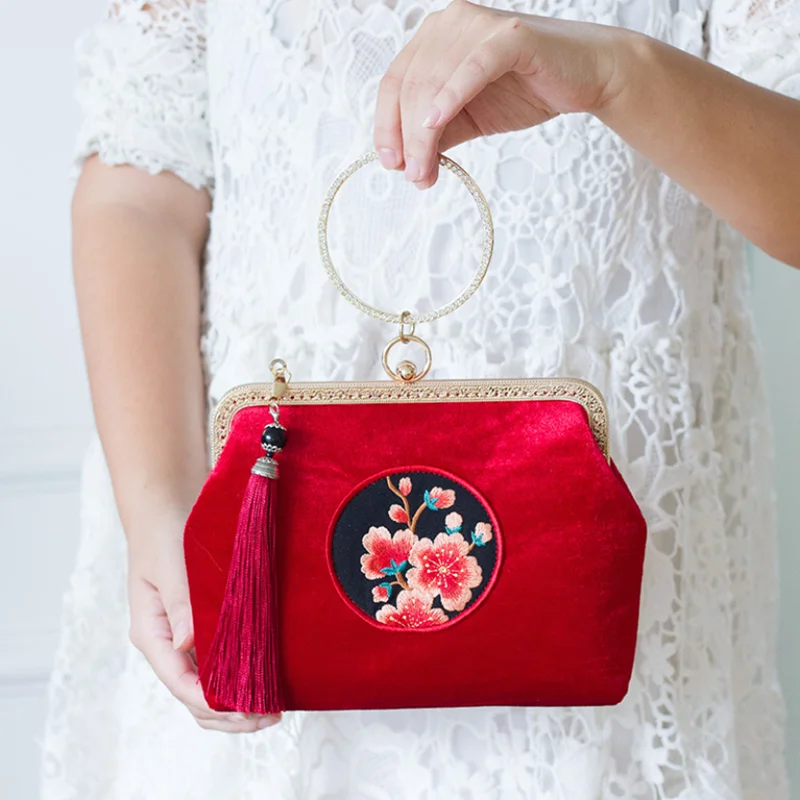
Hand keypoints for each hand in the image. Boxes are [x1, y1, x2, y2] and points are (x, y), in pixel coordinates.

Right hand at [126, 508, 280, 731]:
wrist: (166, 506)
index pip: (181, 684)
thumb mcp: (169, 565)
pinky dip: (237, 676)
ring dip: (235, 701)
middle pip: (194, 695)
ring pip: (207, 685)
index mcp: (153, 633)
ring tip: (273, 705)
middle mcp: (168, 642)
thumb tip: (188, 643)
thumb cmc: (164, 533)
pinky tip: (264, 677)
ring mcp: (184, 637)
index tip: (248, 710)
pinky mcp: (201, 625)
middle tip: (270, 715)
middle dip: (230, 713)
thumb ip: (179, 603)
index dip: (214, 704)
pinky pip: (218, 662)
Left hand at [373, 0, 627, 187]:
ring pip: (433, 83)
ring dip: (423, 133)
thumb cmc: (526, 91)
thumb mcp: (468, 120)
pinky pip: (472, 68)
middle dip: (407, 139)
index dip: (386, 126)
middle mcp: (450, 24)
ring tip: (426, 171)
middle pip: (410, 87)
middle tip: (415, 177)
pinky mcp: (510, 37)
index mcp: (434, 39)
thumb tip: (408, 165)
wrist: (586, 78)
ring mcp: (479, 26)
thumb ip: (437, 136)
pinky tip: (435, 124)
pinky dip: (450, 96)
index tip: (391, 164)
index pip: (394, 83)